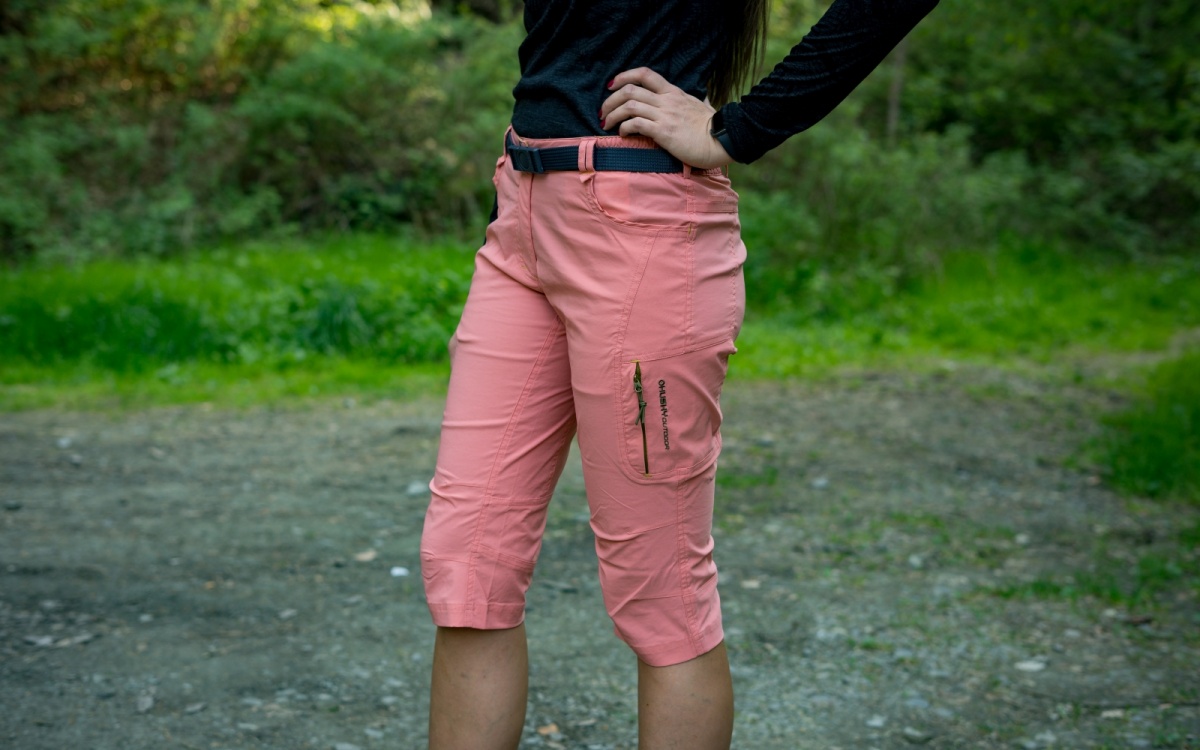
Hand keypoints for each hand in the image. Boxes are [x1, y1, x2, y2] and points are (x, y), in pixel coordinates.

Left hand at [601, 67, 733, 169]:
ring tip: (607, 124)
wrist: (722, 141)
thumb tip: (702, 100)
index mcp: (673, 92)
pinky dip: (624, 127)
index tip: (612, 86)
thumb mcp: (700, 107)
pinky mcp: (664, 132)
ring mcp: (665, 115)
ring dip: (612, 114)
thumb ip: (693, 102)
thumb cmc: (712, 129)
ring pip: (629, 105)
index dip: (624, 76)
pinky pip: (636, 124)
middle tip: (603, 112)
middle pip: (630, 89)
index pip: (645, 74)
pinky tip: (623, 134)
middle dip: (610, 100)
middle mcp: (667, 100)